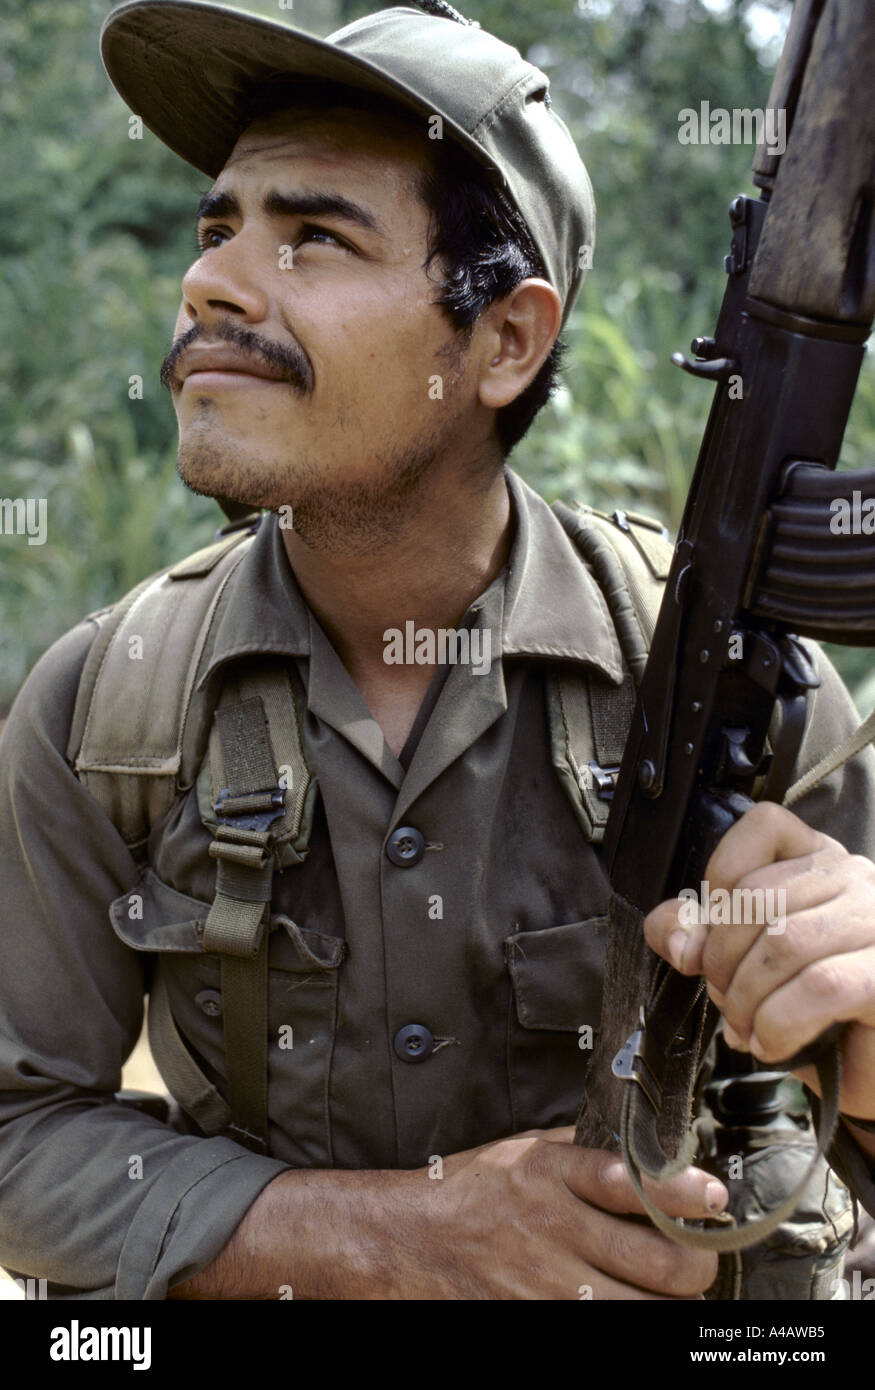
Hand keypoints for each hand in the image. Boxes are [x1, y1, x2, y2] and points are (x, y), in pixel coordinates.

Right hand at [412, 1124, 724, 1298]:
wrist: (409, 1241)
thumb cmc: (468, 1191)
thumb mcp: (522, 1151)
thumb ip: (579, 1150)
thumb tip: (640, 1147)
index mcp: (551, 1174)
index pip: (632, 1182)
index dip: (685, 1192)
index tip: (714, 1196)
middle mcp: (555, 1229)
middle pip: (661, 1262)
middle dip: (698, 1264)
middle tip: (701, 1257)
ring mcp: (549, 1285)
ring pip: (645, 1310)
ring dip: (672, 1303)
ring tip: (673, 1291)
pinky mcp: (539, 1320)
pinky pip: (608, 1332)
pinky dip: (632, 1320)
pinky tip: (634, 1307)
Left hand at [643, 801, 874, 1119]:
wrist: (868, 1072)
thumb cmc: (811, 1013)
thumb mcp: (745, 963)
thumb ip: (702, 934)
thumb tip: (681, 941)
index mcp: (821, 860)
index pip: (764, 826)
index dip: (719, 882)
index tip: (712, 939)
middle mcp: (857, 878)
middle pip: (757, 893)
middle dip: (722, 959)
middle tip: (727, 1002)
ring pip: (784, 942)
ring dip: (746, 1001)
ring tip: (748, 1030)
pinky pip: (819, 987)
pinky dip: (779, 1024)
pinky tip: (775, 1044)